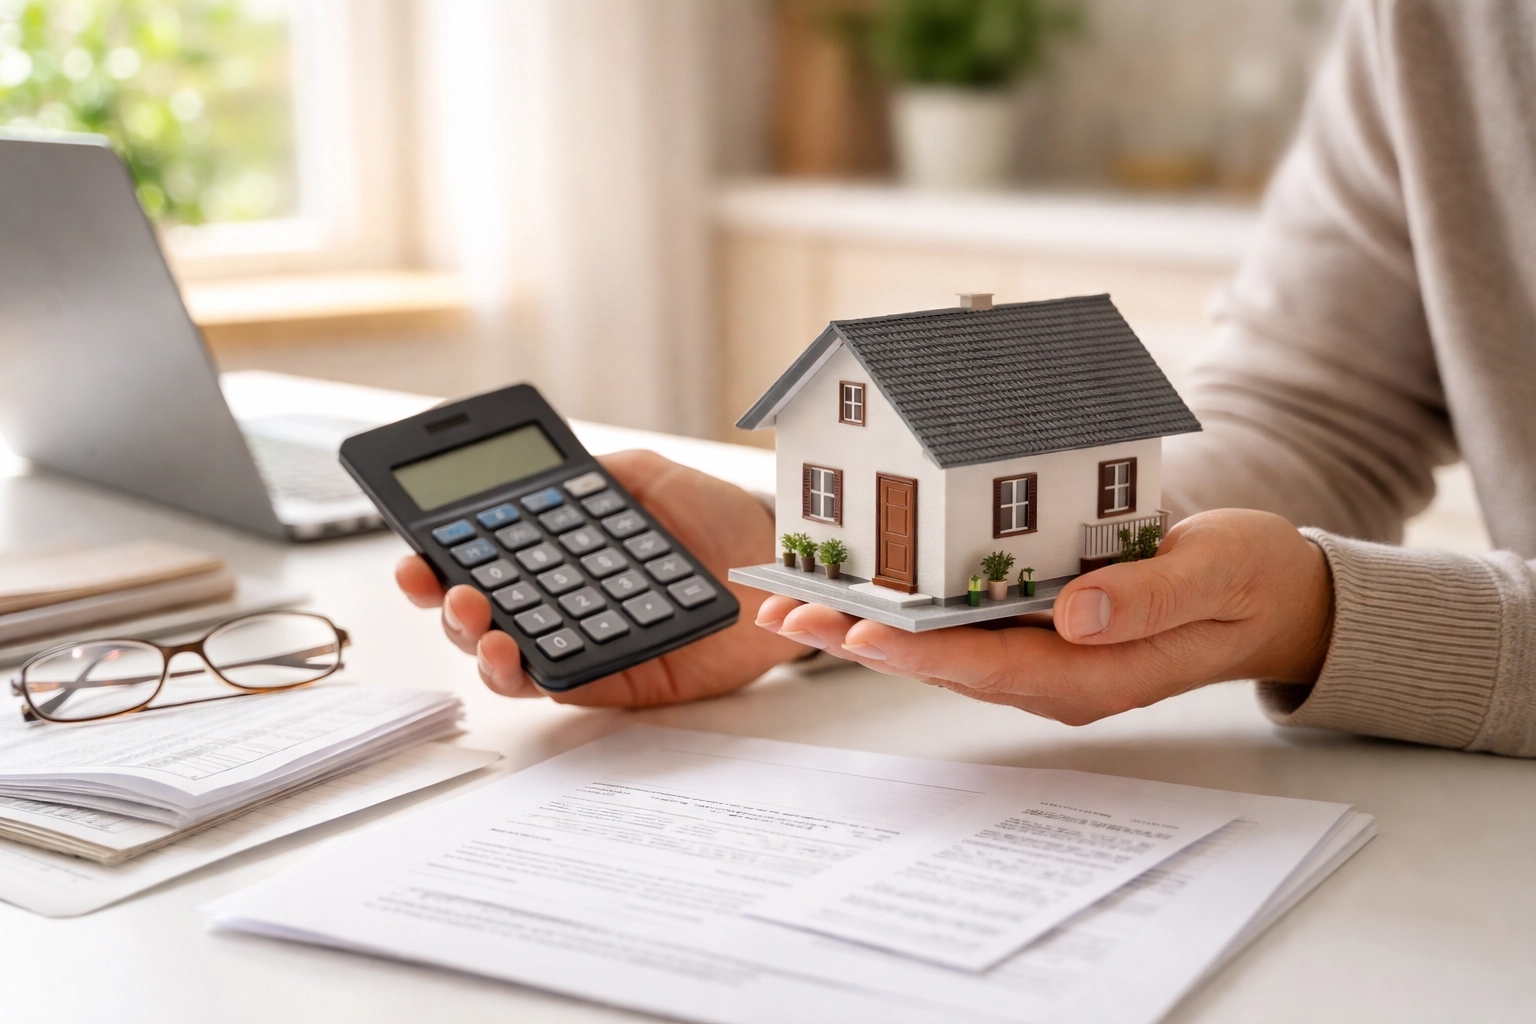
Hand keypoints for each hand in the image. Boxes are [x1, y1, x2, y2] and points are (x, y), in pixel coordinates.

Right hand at [396, 450, 806, 706]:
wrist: (779, 566)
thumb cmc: (718, 521)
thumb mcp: (647, 478)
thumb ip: (592, 477)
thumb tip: (541, 478)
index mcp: (556, 552)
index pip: (482, 556)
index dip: (439, 556)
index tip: (416, 548)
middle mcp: (559, 600)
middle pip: (479, 612)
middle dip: (446, 602)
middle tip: (445, 587)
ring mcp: (583, 642)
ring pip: (506, 656)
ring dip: (478, 644)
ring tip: (480, 623)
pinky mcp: (614, 680)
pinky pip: (561, 684)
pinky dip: (531, 674)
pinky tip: (519, 653)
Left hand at [754, 509, 1333, 724]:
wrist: (1274, 596)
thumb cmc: (1249, 582)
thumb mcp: (1215, 575)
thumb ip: (1146, 598)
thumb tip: (1070, 613)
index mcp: (1097, 674)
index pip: (991, 667)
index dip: (918, 650)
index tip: (857, 634)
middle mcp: (1059, 675)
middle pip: (946, 663)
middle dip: (862, 640)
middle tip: (785, 615)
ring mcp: (1048, 656)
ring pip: (945, 646)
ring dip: (871, 625)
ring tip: (797, 603)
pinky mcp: (1044, 630)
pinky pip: (967, 623)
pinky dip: (912, 606)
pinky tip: (869, 586)